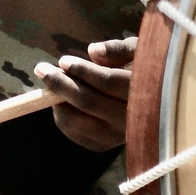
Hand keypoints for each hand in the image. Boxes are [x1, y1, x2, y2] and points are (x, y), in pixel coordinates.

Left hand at [33, 36, 136, 151]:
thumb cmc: (142, 66)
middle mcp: (135, 120)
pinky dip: (62, 118)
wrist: (153, 100)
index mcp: (147, 92)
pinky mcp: (105, 146)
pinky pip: (76, 134)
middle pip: (90, 103)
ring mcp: (119, 137)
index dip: (83, 71)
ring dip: (58, 102)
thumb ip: (118, 49)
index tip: (63, 60)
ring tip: (50, 83)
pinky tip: (60, 101)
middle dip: (62, 84)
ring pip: (80, 122)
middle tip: (41, 69)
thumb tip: (93, 51)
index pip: (109, 83)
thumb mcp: (138, 50)